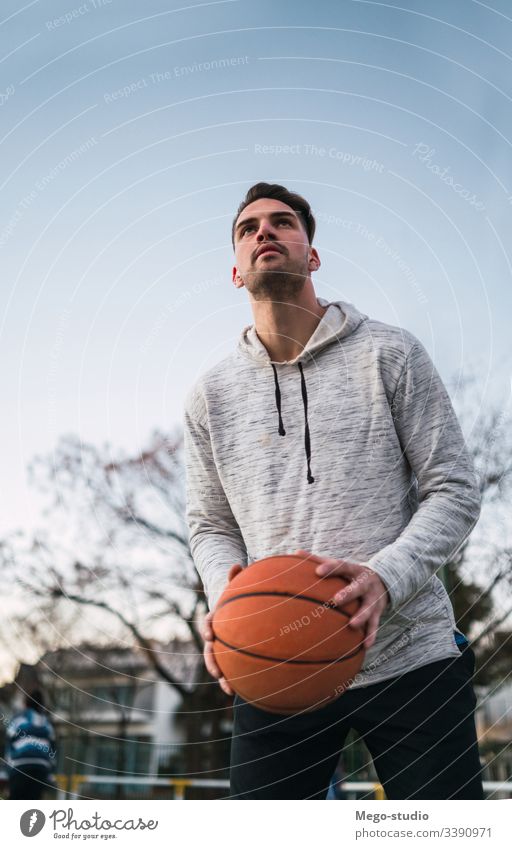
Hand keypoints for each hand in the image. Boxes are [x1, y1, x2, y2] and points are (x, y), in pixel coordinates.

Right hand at [202, 563, 242, 695]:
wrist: (239, 611)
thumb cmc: (240, 599)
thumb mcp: (239, 588)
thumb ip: (237, 578)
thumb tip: (236, 564)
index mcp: (217, 617)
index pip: (208, 621)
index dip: (208, 627)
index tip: (211, 634)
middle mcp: (216, 635)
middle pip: (209, 649)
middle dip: (211, 660)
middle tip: (216, 670)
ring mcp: (222, 647)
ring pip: (217, 663)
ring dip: (220, 675)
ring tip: (227, 687)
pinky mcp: (231, 656)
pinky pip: (230, 670)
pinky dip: (233, 680)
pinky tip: (241, 692)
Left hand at [293, 549, 389, 649]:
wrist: (383, 582)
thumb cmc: (351, 575)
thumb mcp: (340, 566)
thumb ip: (319, 560)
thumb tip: (296, 553)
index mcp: (353, 570)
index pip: (342, 566)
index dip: (330, 569)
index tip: (317, 572)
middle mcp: (365, 583)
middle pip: (358, 587)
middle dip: (348, 593)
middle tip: (336, 600)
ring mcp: (373, 598)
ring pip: (368, 607)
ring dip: (361, 616)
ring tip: (352, 625)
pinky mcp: (378, 612)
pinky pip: (375, 624)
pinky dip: (371, 635)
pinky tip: (365, 645)